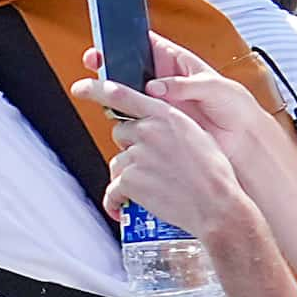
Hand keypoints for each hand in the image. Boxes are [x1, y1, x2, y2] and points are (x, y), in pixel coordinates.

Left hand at [74, 74, 265, 247]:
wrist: (215, 204)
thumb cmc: (213, 174)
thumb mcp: (197, 136)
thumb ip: (171, 127)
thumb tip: (157, 131)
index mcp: (166, 115)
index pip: (123, 94)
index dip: (97, 89)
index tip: (81, 88)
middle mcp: (148, 131)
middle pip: (120, 133)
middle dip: (130, 148)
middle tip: (150, 165)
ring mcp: (137, 155)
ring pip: (117, 162)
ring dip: (127, 176)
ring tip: (149, 189)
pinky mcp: (130, 180)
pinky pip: (112, 190)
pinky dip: (115, 202)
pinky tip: (122, 207)